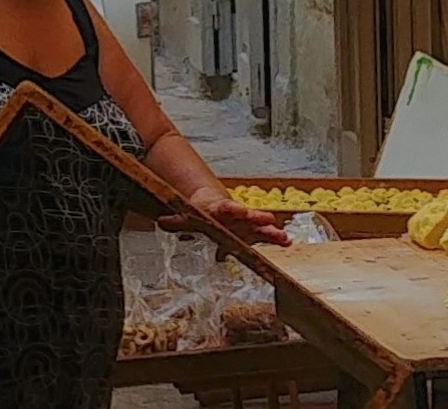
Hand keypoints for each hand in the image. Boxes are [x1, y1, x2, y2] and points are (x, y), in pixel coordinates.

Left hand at [170, 189, 291, 246]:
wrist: (213, 206)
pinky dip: (275, 238)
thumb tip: (160, 221)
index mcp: (220, 210)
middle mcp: (236, 215)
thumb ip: (176, 220)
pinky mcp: (252, 230)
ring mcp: (246, 222)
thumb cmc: (201, 212)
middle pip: (248, 216)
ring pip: (260, 226)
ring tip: (284, 237)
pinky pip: (265, 235)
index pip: (226, 207)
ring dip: (271, 232)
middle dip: (258, 219)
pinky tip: (287, 242)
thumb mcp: (188, 215)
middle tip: (269, 221)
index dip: (232, 209)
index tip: (239, 210)